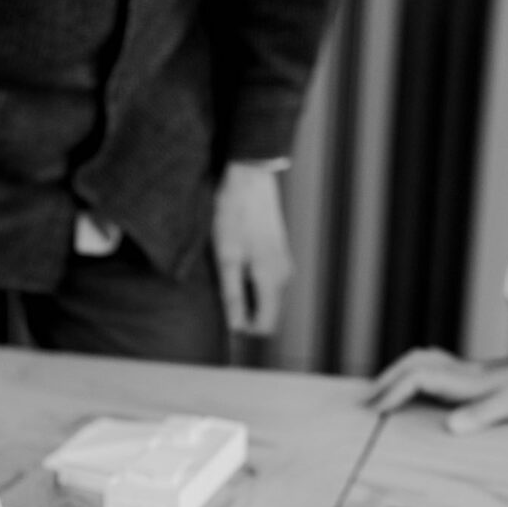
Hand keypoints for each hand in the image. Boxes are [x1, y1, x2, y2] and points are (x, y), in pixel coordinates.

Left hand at [212, 161, 292, 336]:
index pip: (266, 327)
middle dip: (246, 312)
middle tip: (222, 290)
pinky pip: (268, 284)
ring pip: (268, 299)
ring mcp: (284, 266)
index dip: (244, 327)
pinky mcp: (280, 256)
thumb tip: (236, 327)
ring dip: (247, 296)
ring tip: (229, 273)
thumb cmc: (234, 215)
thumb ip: (232, 295)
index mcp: (272, 280)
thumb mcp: (226, 258)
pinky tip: (237, 262)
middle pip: (268, 315)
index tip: (226, 312)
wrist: (250, 179)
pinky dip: (252, 282)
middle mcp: (284, 277)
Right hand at [365, 324, 507, 433]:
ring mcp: (467, 370)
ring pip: (422, 362)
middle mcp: (462, 371)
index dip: (392, 392)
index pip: (418, 379)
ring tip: (380, 396)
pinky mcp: (474, 374)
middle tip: (364, 406)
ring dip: (398, 375)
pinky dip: (414, 374)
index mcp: (466, 379)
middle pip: (413, 365)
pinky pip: (433, 367)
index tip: (373, 410)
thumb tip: (451, 427)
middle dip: (386, 382)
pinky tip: (415, 387)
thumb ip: (485, 414)